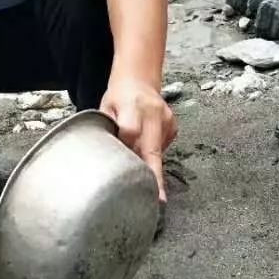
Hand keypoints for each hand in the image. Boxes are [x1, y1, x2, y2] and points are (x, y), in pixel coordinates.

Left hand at [100, 76, 176, 202]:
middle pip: (153, 150)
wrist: (139, 79)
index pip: (131, 135)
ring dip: (146, 162)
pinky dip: (152, 150)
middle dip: (155, 176)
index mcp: (132, 108)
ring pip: (157, 152)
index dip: (129, 155)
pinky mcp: (173, 126)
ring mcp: (166, 120)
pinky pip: (162, 147)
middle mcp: (153, 114)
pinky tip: (145, 141)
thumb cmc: (118, 97)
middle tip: (158, 199)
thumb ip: (107, 131)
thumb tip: (106, 160)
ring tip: (135, 154)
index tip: (128, 176)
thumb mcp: (105, 109)